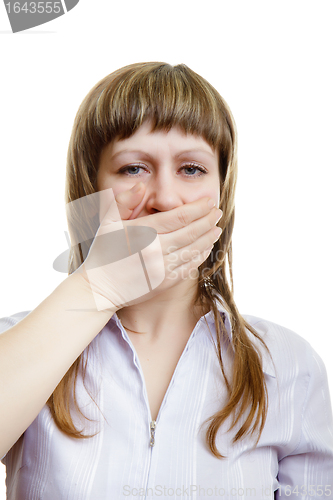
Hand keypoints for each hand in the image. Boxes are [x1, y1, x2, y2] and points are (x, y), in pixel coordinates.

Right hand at [75, 183, 221, 310]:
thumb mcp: (107, 222)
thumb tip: (142, 185)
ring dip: (208, 238)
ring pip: (193, 249)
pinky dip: (200, 256)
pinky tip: (205, 248)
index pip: (180, 216)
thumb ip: (124, 201)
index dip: (198, 208)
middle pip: (191, 232)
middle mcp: (155, 249)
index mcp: (143, 232)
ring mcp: (161, 268)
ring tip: (216, 228)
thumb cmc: (102, 252)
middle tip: (217, 212)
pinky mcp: (164, 283)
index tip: (209, 201)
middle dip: (208, 220)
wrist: (99, 287)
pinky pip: (189, 267)